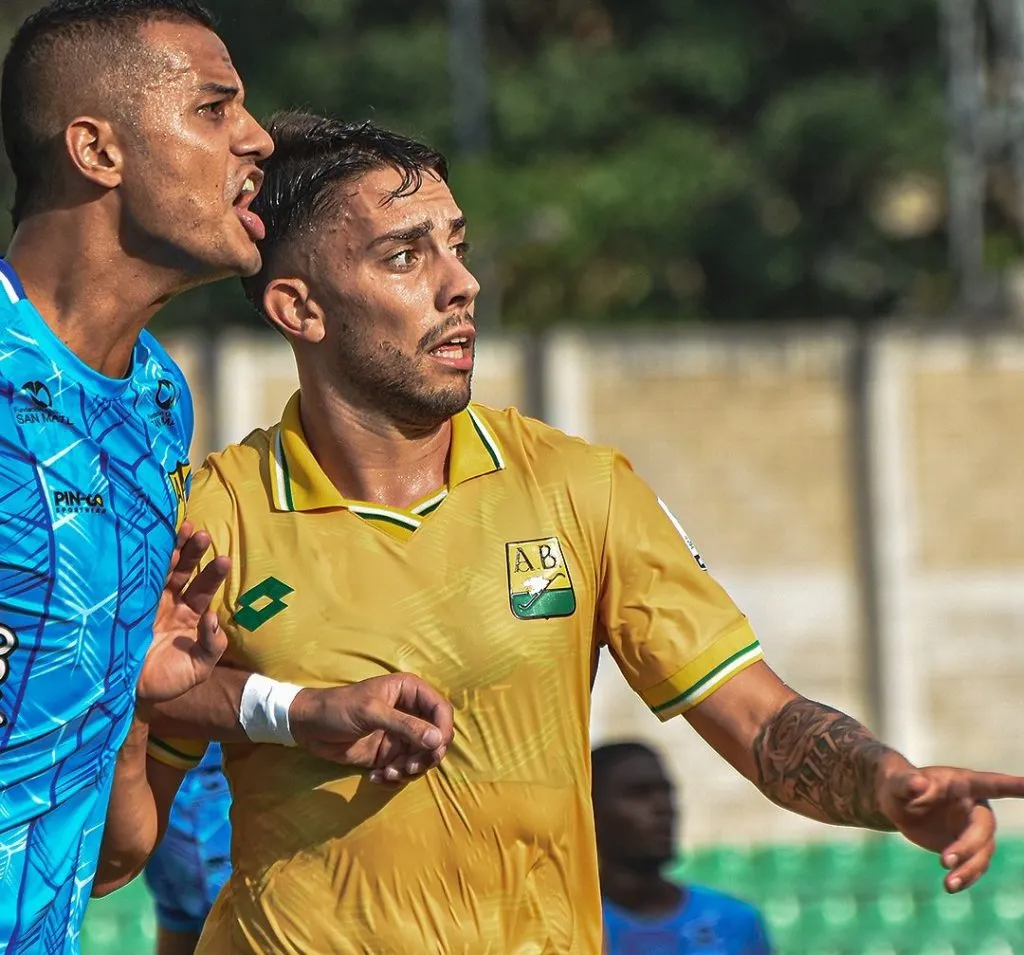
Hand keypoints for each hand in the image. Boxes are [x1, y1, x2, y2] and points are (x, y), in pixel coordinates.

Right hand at [137, 522, 230, 707]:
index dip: (213, 574)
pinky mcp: (128, 604)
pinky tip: (152, 545)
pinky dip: (146, 564)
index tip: (223, 559)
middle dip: (194, 553)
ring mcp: (148, 601)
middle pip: (185, 572)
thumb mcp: (198, 668)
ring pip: (163, 570)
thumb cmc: (168, 680)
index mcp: (190, 615)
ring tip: (185, 528)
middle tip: (204, 535)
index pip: (204, 589)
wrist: (129, 692)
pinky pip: (138, 581)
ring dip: (173, 549)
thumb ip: (212, 645)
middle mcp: (171, 603)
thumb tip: (212, 618)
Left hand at [289, 673, 453, 784]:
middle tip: (410, 768)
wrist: (307, 727)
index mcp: (409, 692)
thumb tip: (438, 740)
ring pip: (421, 758)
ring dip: (409, 770)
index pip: (440, 709)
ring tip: (388, 774)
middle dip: (426, 756)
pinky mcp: (388, 755)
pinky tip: (376, 778)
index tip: (436, 750)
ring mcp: (399, 736)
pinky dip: (394, 778)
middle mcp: (409, 713)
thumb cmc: (338, 708)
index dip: (444, 730)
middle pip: (436, 738)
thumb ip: (405, 725)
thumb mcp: (371, 712)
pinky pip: (403, 770)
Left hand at [878, 764, 1023, 891]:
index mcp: (962, 784)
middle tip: (945, 861)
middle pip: (984, 828)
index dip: (1014, 785)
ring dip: (969, 869)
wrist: (896, 803)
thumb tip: (918, 783)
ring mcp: (972, 828)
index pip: (992, 784)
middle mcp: (974, 806)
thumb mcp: (897, 783)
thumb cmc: (898, 785)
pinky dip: (966, 877)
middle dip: (969, 846)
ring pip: (983, 852)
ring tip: (948, 885)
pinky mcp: (967, 847)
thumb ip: (907, 782)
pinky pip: (974, 865)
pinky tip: (951, 886)